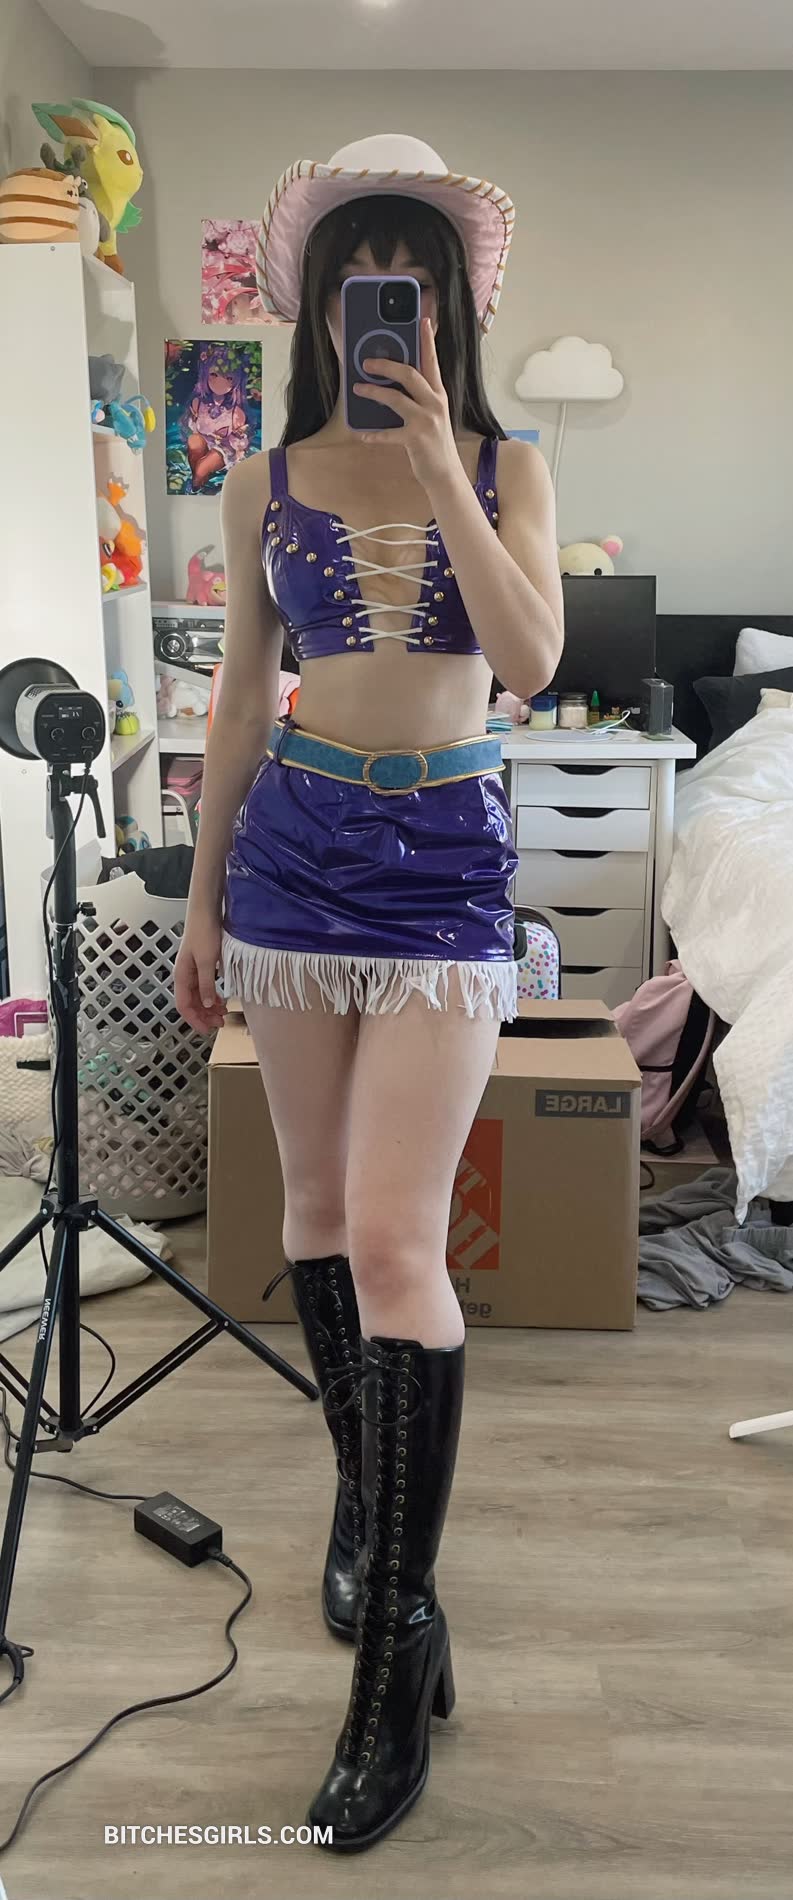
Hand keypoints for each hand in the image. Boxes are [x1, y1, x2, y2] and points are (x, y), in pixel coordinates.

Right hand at [174, 910, 225, 1034]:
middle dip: (204, 1016)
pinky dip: (212, 995)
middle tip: (220, 1023)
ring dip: (209, 1007)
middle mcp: (184, 975)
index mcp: (181, 976)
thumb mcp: (207, 961)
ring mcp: (192, 970)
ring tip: (223, 1013)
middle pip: (191, 1003)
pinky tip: (221, 999)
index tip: (207, 1030)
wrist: (205, 911)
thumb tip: (207, 1005)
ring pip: (198, 996)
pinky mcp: (201, 965)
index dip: (195, 1020)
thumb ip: (207, 984)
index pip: (184, 1006)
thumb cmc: (204, 932)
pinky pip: (204, 986)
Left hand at [353, 319, 462, 493]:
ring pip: (396, 398)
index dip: (427, 340)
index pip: (432, 362)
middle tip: (367, 362)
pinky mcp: (415, 439)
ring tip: (358, 388)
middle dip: (386, 365)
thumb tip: (394, 382)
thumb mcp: (432, 415)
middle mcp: (435, 403)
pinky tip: (361, 434)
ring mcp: (425, 421)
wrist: (446, 475)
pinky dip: (373, 434)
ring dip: (374, 392)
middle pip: (410, 374)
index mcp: (439, 394)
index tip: (423, 320)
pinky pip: (388, 434)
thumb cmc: (434, 443)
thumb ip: (419, 397)